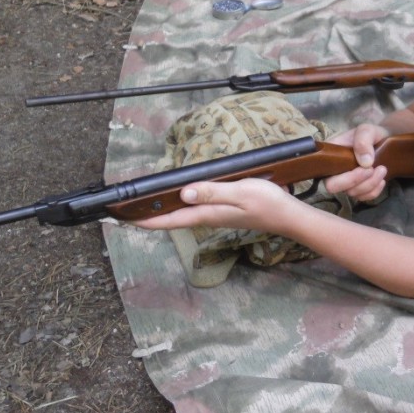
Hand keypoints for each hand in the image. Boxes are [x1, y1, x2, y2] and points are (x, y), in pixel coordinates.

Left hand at [131, 178, 300, 234]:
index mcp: (209, 214)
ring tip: (149, 206)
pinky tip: (182, 199)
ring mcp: (218, 216)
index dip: (147, 220)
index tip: (124, 219)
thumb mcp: (240, 192)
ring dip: (166, 212)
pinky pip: (197, 211)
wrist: (289, 216)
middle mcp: (209, 217)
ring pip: (185, 215)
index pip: (171, 219)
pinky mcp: (226, 212)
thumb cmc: (268, 204)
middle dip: (151, 217)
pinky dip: (183, 207)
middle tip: (128, 212)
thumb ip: (213, 192)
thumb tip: (184, 193)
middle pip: (174, 219)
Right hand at [324, 123, 391, 200]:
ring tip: (383, 169)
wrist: (383, 141)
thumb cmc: (371, 134)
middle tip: (373, 169)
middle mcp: (333, 171)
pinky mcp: (358, 189)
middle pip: (335, 188)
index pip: (325, 175)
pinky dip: (374, 191)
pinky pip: (364, 197)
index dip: (344, 177)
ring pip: (352, 193)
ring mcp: (345, 182)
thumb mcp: (367, 130)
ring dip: (370, 184)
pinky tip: (382, 180)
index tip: (365, 167)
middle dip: (357, 182)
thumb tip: (365, 162)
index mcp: (330, 156)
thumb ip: (363, 140)